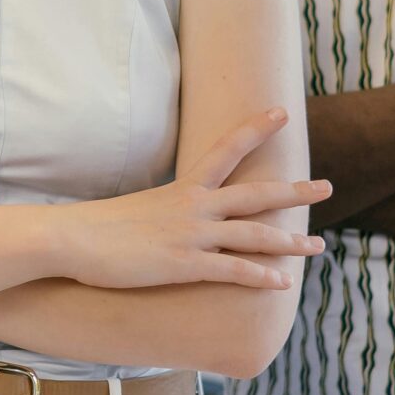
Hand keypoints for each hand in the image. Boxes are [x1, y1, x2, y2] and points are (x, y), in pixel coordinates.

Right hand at [61, 109, 327, 290]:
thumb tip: (164, 218)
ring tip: (317, 246)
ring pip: (253, 234)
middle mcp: (192, 208)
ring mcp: (190, 236)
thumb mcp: (133, 210)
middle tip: (327, 186)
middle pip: (255, 195)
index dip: (255, 129)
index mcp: (180, 189)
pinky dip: (261, 276)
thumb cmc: (92, 227)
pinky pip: (233, 271)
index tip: (281, 112)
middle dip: (294, 191)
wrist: (68, 239)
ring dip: (290, 241)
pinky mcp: (183, 265)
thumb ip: (158, 212)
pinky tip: (283, 281)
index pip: (225, 150)